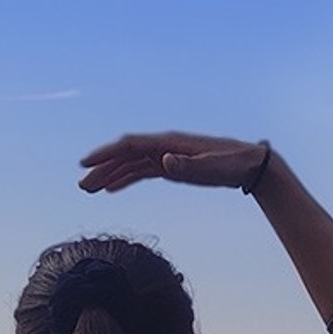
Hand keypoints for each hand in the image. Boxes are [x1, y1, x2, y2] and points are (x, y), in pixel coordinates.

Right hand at [79, 132, 269, 192]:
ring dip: (110, 175)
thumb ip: (187, 166)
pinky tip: (112, 188)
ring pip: (131, 164)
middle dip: (102, 168)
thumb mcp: (211, 168)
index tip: (85, 164)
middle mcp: (164, 147)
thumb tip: (164, 161)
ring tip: (90, 190)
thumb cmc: (232, 164)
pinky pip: (143, 171)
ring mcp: (167, 156)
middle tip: (82, 186)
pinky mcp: (173, 166)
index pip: (130, 145)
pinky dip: (126, 178)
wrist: (250, 165)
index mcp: (169, 143)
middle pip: (125, 155)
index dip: (106, 154)